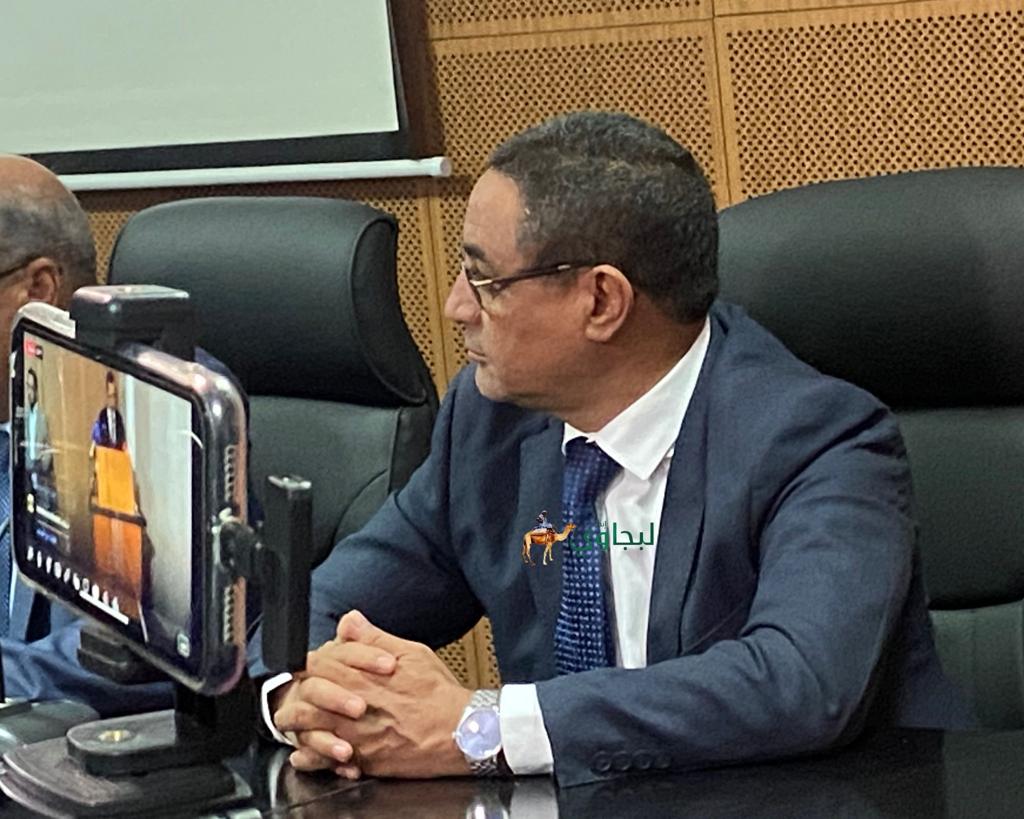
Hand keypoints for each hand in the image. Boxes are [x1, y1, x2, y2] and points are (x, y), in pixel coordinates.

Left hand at [277, 610, 473, 778]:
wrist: (460, 731)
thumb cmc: (438, 693)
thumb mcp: (410, 654)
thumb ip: (374, 638)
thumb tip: (351, 621)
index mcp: (363, 679)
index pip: (319, 668)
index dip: (307, 666)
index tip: (305, 669)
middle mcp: (355, 709)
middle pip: (308, 703)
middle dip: (294, 701)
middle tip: (289, 701)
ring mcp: (358, 737)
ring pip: (313, 733)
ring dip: (298, 730)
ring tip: (291, 727)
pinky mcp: (366, 761)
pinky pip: (329, 762)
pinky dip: (313, 759)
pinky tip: (307, 756)